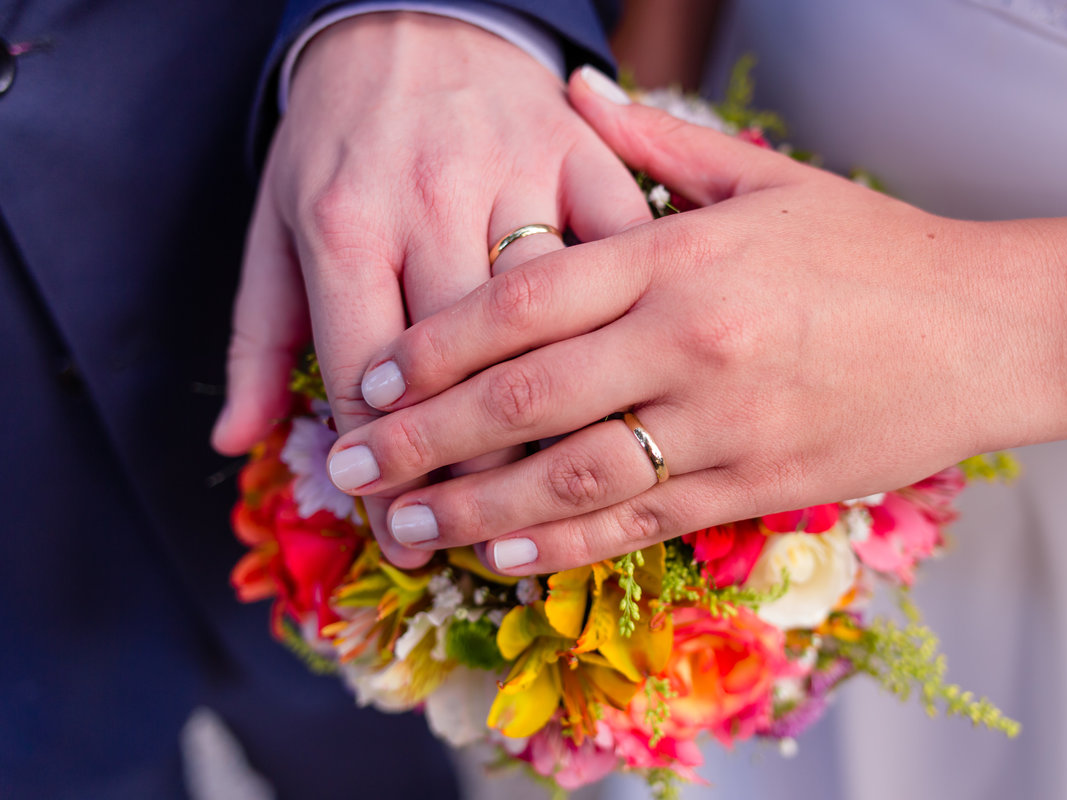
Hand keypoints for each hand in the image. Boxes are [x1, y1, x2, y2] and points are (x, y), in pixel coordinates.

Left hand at [209, 14, 649, 566]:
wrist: (416, 12)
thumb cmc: (340, 133)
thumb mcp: (274, 221)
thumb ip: (255, 335)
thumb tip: (237, 441)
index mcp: (345, 218)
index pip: (369, 374)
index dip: (382, 467)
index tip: (391, 526)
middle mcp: (435, 198)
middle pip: (465, 368)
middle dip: (466, 469)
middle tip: (462, 530)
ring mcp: (523, 174)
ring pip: (552, 332)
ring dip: (545, 430)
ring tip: (524, 501)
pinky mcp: (588, 158)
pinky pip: (620, 263)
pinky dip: (622, 331)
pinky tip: (611, 408)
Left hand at [321, 67, 1066, 573]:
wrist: (994, 330)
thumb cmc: (878, 249)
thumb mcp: (767, 179)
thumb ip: (653, 144)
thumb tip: (568, 88)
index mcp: (684, 258)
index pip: (524, 303)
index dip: (435, 345)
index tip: (375, 375)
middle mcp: (692, 345)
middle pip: (525, 398)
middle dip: (424, 438)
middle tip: (351, 467)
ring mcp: (724, 427)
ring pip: (570, 478)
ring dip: (473, 507)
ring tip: (404, 525)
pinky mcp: (755, 488)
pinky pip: (639, 525)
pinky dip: (561, 545)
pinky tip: (500, 554)